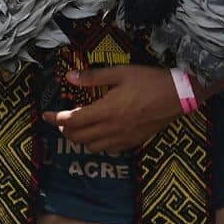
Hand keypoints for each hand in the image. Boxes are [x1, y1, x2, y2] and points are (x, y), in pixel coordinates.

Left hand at [46, 63, 182, 154]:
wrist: (178, 96)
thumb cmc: (149, 81)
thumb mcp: (120, 73)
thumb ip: (93, 77)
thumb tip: (69, 76)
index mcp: (105, 111)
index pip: (71, 120)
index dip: (55, 119)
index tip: (45, 115)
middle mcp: (111, 129)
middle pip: (78, 137)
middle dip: (64, 129)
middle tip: (62, 120)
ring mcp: (122, 138)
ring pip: (91, 147)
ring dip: (80, 138)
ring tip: (79, 127)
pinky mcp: (132, 142)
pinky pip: (108, 150)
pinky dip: (97, 144)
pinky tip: (100, 134)